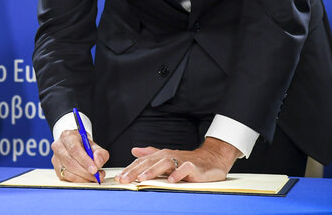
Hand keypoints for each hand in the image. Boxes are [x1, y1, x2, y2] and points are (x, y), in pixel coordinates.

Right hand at [50, 129, 108, 182]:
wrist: (74, 144)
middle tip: (97, 176)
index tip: (94, 169)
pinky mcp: (56, 169)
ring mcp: (56, 159)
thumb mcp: (94, 145)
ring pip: (68, 173)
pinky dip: (79, 181)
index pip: (74, 150)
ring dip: (83, 178)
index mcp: (67, 137)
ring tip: (94, 177)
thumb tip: (98, 162)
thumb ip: (99, 152)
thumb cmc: (82, 144)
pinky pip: (67, 179)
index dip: (85, 161)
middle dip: (86, 173)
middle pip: (71, 163)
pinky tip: (87, 178)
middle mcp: (58, 147)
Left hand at [115, 137, 239, 183]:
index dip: (130, 169)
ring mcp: (181, 161)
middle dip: (135, 171)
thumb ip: (150, 155)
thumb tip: (134, 151)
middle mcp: (169, 156)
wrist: (211, 159)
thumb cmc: (188, 160)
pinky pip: (185, 169)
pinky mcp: (194, 167)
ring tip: (142, 178)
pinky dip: (178, 173)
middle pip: (150, 162)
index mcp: (161, 156)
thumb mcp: (167, 158)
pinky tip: (171, 180)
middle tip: (124, 180)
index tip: (119, 178)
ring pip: (165, 164)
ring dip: (153, 171)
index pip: (142, 162)